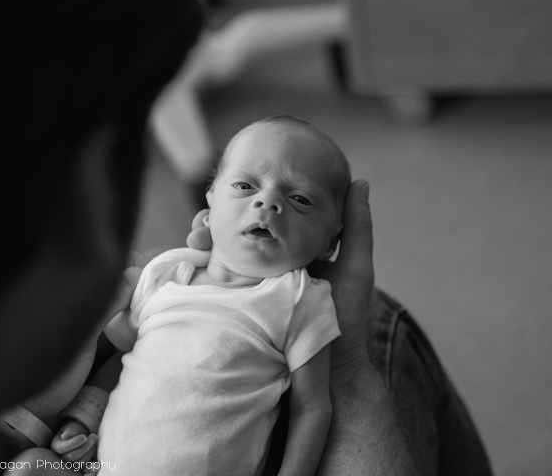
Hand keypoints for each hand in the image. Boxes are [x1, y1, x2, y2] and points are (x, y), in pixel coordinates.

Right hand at [52, 420, 98, 463]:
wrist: (80, 434)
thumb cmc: (74, 430)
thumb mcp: (71, 427)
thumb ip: (69, 431)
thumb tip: (65, 436)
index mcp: (56, 446)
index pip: (62, 448)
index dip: (74, 443)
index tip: (84, 437)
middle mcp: (61, 457)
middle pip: (72, 456)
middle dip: (85, 446)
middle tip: (94, 436)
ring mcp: (70, 463)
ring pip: (80, 462)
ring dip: (90, 452)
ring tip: (95, 441)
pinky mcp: (80, 466)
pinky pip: (85, 469)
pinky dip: (91, 467)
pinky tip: (98, 465)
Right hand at [184, 180, 374, 376]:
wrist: (331, 371)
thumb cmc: (348, 318)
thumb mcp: (356, 268)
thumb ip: (356, 227)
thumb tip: (358, 180)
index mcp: (296, 249)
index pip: (266, 219)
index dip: (246, 202)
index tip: (228, 189)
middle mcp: (272, 263)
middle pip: (238, 233)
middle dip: (215, 220)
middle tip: (203, 216)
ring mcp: (255, 285)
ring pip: (222, 253)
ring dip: (205, 240)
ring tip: (195, 236)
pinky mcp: (243, 306)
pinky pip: (219, 281)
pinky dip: (203, 267)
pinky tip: (193, 256)